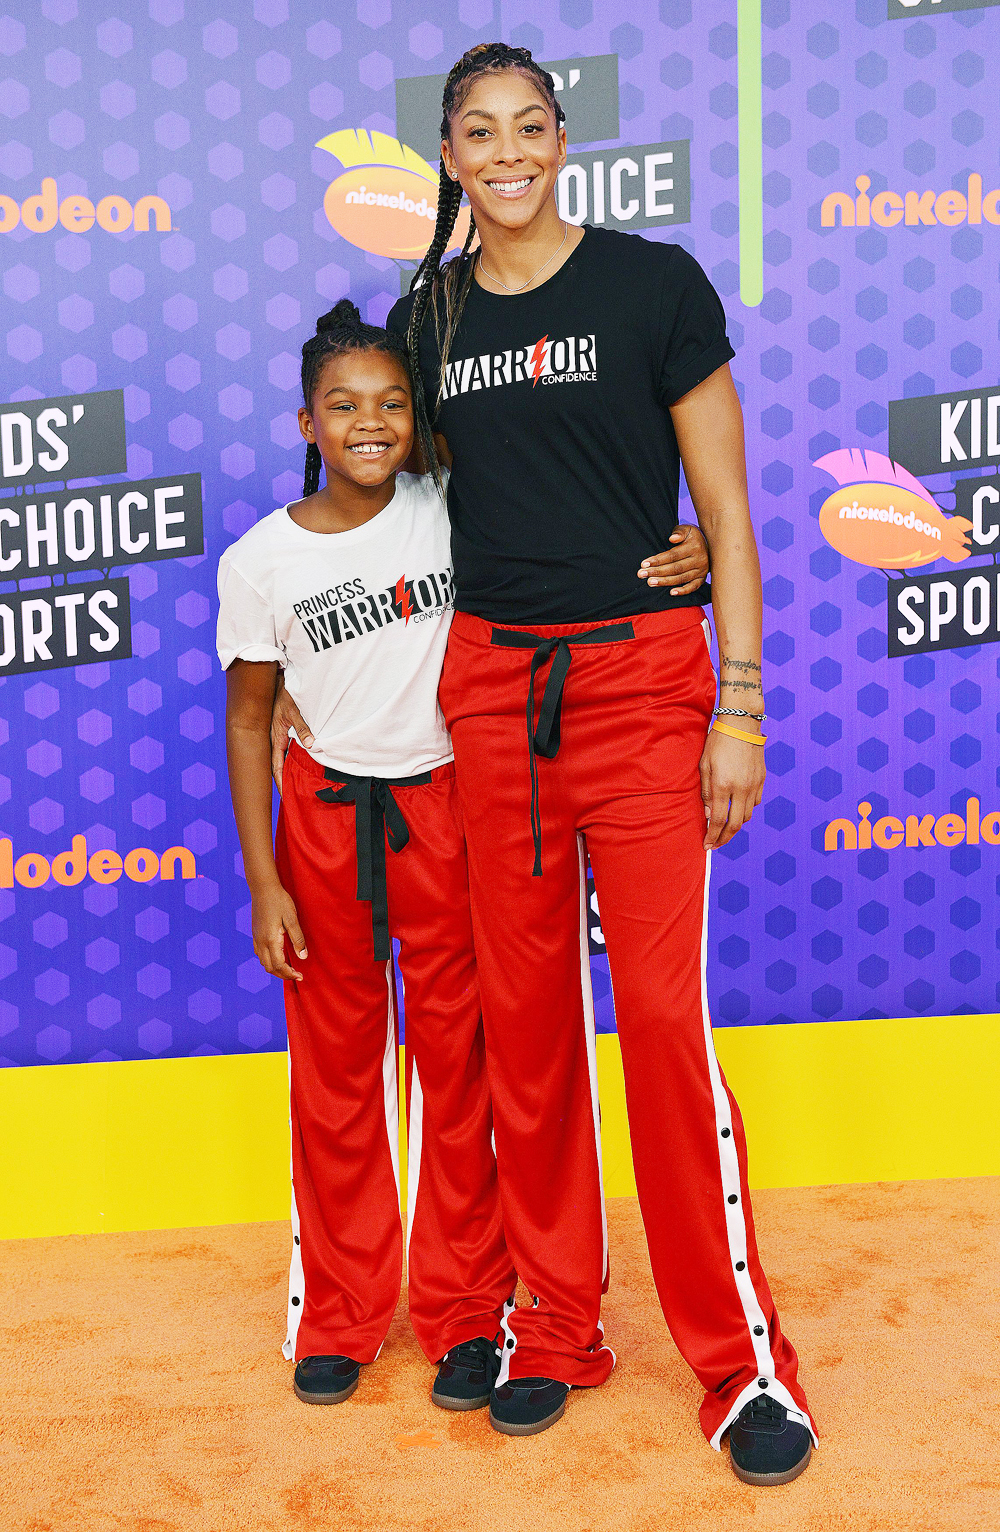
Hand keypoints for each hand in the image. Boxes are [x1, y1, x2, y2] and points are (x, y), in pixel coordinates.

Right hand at [252, 881, 307, 981]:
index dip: (289, 974)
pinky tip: (278, 956)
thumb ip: (298, 939)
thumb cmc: (280, 901)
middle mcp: (260, 942)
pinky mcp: (255, 934)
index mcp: (270, 940)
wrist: (263, 888)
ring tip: (289, 968)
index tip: (300, 976)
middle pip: (269, 967)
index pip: (279, 965)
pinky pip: (260, 954)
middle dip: (282, 975)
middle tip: (296, 974)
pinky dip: (269, 960)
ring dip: (275, 968)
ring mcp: (256, 938)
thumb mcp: (292, 919)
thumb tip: (303, 957)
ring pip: (263, 962)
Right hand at [271, 672, 312, 794]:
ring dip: (288, 771)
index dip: (281, 781)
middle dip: (284, 780)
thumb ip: (303, 728)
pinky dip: (291, 760)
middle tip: (291, 796)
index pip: (277, 766)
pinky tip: (298, 766)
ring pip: (283, 758)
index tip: (285, 795)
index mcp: (275, 737)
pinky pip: (286, 750)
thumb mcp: (295, 711)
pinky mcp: (283, 731)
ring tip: (296, 785)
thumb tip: (310, 745)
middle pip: (278, 765)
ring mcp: (278, 736)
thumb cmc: (285, 696)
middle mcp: (275, 739)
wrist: (279, 682)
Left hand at [637, 523, 709, 595]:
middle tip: (642, 574)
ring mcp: (701, 570)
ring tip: (650, 582)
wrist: (708, 544)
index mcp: (694, 547)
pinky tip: (671, 593)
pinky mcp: (702, 578)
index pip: (673, 555)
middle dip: (657, 572)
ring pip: (681, 578)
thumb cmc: (692, 537)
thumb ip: (679, 532)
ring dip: (665, 582)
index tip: (644, 564)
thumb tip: (672, 538)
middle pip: (675, 568)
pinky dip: (683, 591)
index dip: (658, 560)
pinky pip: (693, 587)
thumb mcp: (687, 529)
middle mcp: (699, 560)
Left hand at [699, 725, 764, 849]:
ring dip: (736, 825)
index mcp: (723, 785)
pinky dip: (746, 810)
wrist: (742, 723)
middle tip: (716, 844)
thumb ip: (705, 792)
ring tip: (725, 828)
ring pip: (747, 815)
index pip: (717, 820)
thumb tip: (708, 815)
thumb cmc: (718, 742)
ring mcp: (754, 785)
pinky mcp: (762, 779)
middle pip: (735, 824)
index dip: (712, 836)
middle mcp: (741, 789)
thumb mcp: (704, 765)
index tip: (706, 846)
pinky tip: (738, 809)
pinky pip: (755, 802)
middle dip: (724, 838)